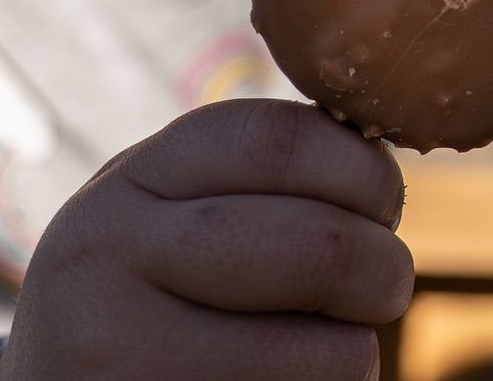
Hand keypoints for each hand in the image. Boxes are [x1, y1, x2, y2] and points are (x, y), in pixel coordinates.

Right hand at [1, 100, 413, 379]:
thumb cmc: (154, 302)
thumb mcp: (173, 218)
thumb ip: (255, 180)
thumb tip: (382, 166)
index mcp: (129, 183)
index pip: (278, 139)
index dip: (362, 169)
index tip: (384, 205)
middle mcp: (107, 254)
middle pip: (318, 245)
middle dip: (383, 268)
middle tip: (385, 286)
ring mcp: (120, 352)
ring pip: (324, 349)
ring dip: (355, 352)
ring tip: (324, 349)